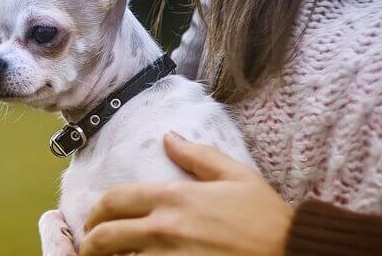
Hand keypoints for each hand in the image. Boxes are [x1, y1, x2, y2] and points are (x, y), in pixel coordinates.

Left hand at [80, 132, 293, 255]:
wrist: (291, 255)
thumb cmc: (264, 216)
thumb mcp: (235, 175)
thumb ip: (196, 155)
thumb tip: (168, 138)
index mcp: (173, 198)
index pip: (116, 200)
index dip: (97, 210)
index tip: (93, 219)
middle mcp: (163, 229)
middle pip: (106, 237)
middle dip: (90, 243)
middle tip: (90, 246)